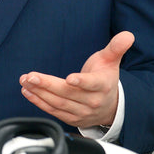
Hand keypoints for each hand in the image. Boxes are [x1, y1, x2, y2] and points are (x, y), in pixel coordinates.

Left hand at [19, 31, 134, 128]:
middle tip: (31, 76)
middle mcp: (92, 101)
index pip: (92, 84)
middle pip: (67, 94)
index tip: (69, 78)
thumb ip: (116, 48)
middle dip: (47, 84)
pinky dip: (39, 102)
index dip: (81, 82)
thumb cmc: (105, 79)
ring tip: (25, 81)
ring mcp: (81, 112)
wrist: (110, 106)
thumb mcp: (110, 61)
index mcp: (103, 86)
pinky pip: (53, 111)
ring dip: (39, 92)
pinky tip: (28, 92)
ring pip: (58, 103)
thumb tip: (128, 35)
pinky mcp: (71, 119)